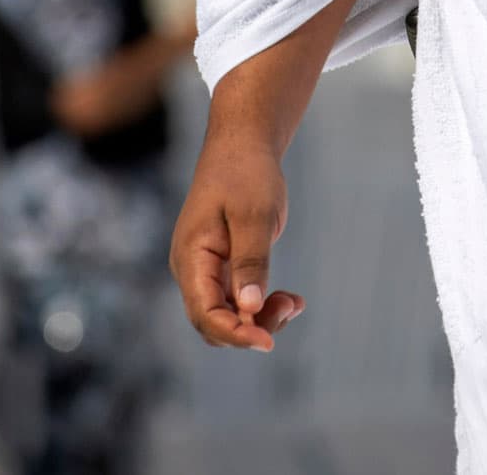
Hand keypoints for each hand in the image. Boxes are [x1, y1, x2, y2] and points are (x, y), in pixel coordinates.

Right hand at [171, 130, 303, 350]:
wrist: (243, 147)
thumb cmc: (245, 174)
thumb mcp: (253, 215)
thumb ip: (251, 261)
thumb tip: (249, 307)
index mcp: (191, 258)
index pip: (204, 314)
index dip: (234, 333)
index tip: (267, 340)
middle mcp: (194, 271)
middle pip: (214, 323)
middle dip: (251, 328)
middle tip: (291, 306)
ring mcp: (207, 271)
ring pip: (228, 316)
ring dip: (260, 319)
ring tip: (295, 302)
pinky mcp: (224, 268)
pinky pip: (239, 301)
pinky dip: (263, 306)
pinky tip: (291, 299)